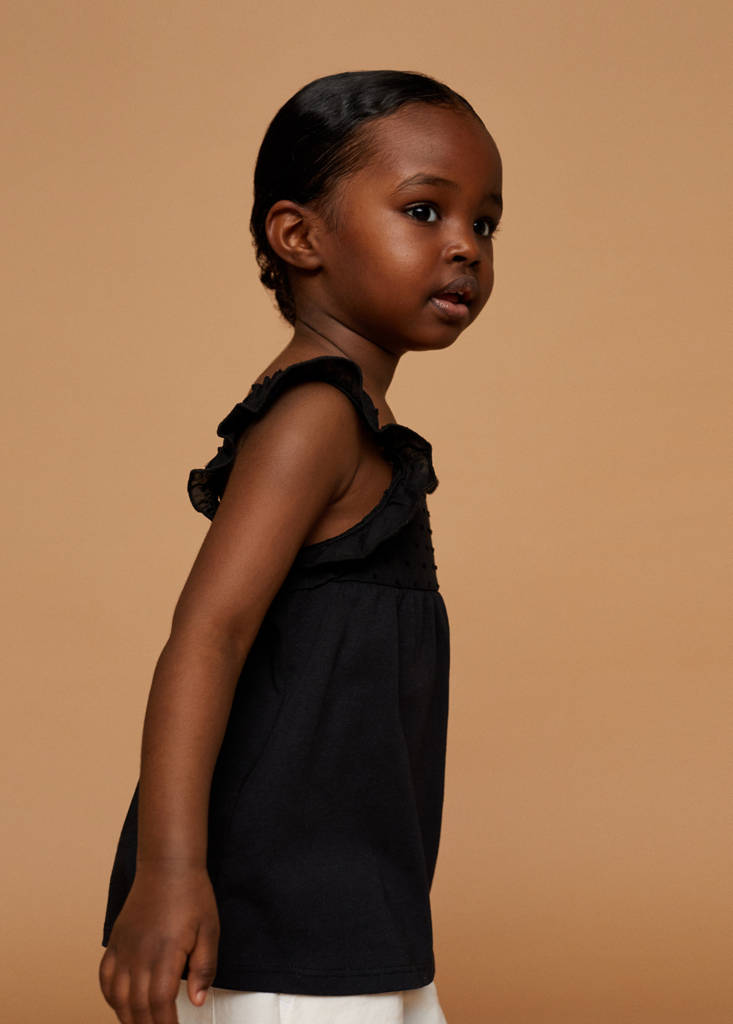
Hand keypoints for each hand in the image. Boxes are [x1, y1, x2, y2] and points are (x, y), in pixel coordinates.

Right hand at [99, 862, 219, 1022]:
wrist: (168, 864)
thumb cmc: (192, 895)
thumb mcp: (210, 930)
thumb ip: (204, 968)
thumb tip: (196, 1001)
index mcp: (165, 954)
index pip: (161, 1004)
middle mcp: (139, 955)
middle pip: (138, 1006)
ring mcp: (124, 948)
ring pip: (117, 996)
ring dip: (128, 1017)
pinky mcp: (116, 940)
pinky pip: (104, 976)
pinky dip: (110, 996)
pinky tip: (120, 1004)